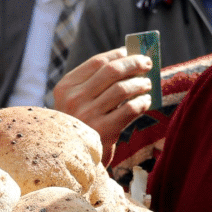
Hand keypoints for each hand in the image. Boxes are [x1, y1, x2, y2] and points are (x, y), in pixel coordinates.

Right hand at [52, 47, 153, 164]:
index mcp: (65, 87)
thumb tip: (128, 60)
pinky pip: (130, 109)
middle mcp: (74, 99)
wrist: (69, 158)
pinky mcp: (103, 131)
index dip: (118, 54)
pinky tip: (145, 102)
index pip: (97, 62)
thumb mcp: (75, 101)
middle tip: (147, 63)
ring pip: (123, 89)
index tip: (131, 52)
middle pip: (112, 71)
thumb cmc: (78, 124)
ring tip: (147, 85)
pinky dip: (142, 102)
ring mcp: (88, 115)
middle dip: (134, 63)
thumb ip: (94, 83)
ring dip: (140, 83)